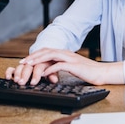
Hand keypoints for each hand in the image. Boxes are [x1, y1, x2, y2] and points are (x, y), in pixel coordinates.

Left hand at [5, 48, 124, 85]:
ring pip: (51, 55)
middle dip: (33, 56)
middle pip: (46, 51)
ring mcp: (70, 58)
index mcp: (65, 53)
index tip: (26, 60)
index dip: (35, 54)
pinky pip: (59, 65)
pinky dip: (50, 68)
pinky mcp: (74, 65)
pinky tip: (43, 73)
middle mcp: (66, 53)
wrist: (102, 73)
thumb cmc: (88, 72)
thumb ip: (61, 66)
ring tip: (29, 65)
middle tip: (22, 61)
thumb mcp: (72, 68)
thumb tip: (49, 70)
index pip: (47, 50)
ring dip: (38, 60)